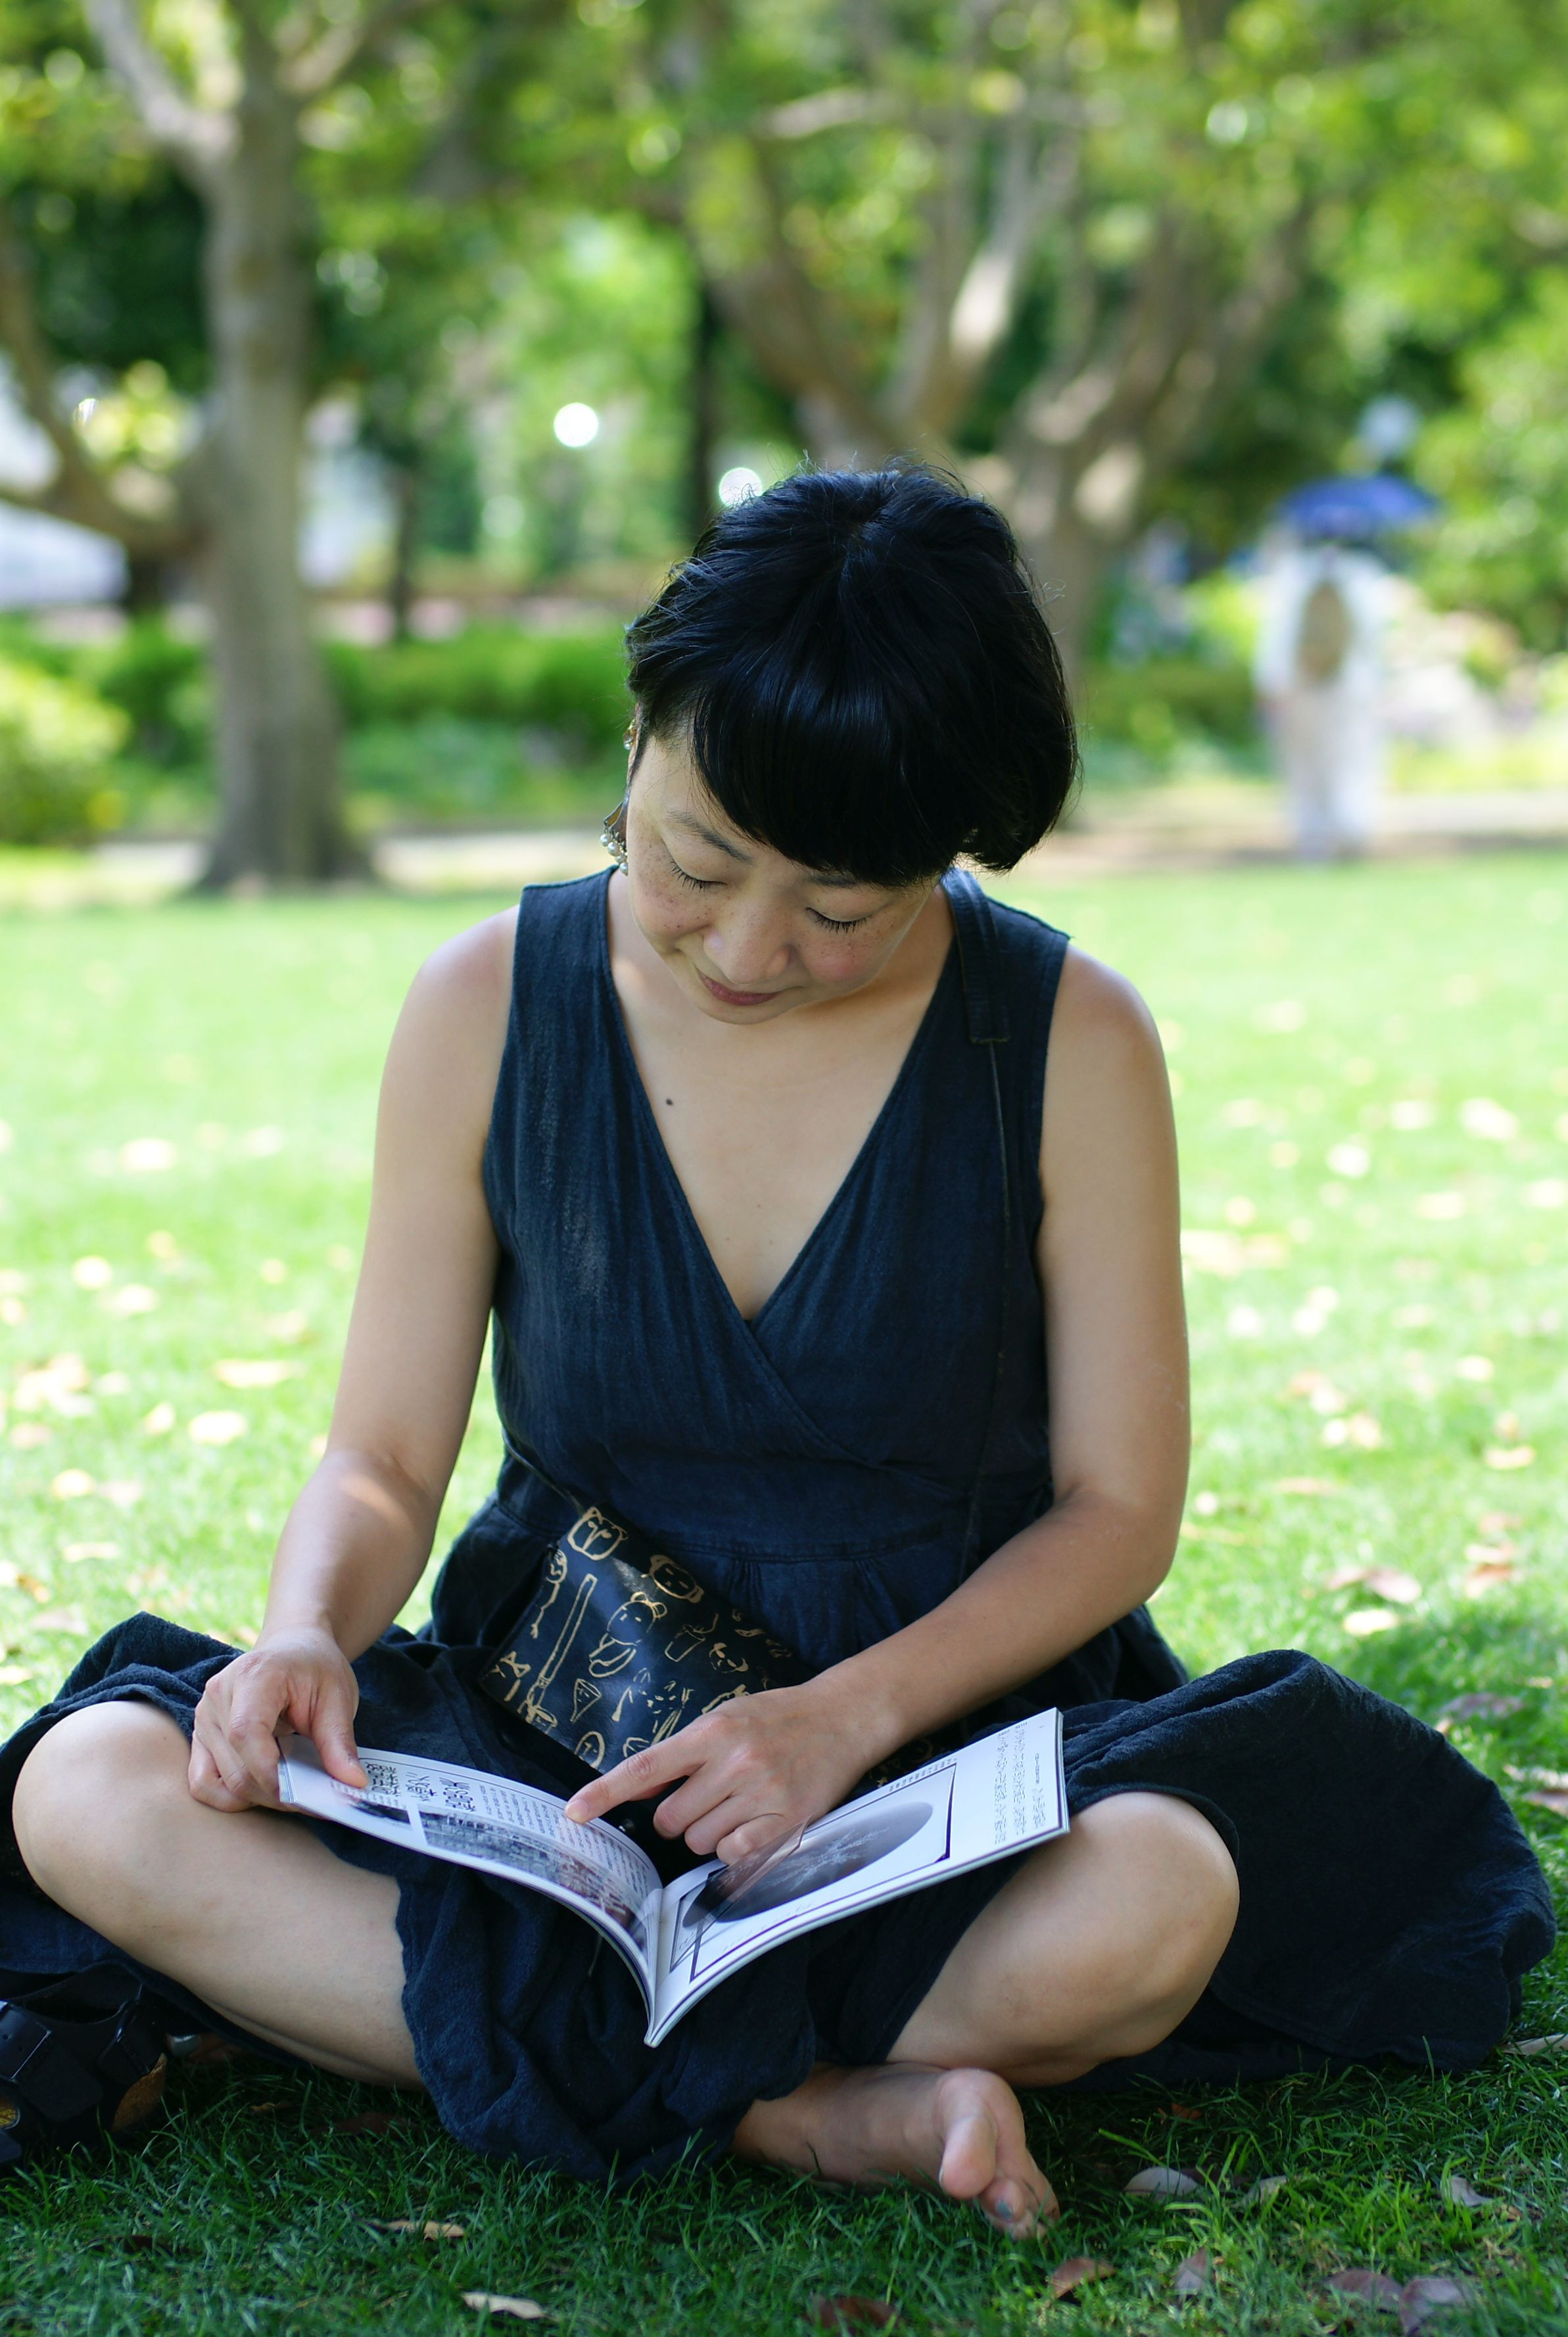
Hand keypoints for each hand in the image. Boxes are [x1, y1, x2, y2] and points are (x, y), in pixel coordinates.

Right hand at [189, 1626, 365, 1811]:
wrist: (293, 1648)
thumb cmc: (315, 1668)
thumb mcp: (338, 1698)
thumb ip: (340, 1743)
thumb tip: (353, 1783)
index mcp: (254, 1676)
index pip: (246, 1733)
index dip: (269, 1772)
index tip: (300, 1795)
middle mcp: (219, 1695)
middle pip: (235, 1767)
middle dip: (274, 1794)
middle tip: (312, 1800)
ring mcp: (204, 1716)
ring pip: (219, 1782)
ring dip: (257, 1798)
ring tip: (291, 1790)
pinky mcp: (201, 1735)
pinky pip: (202, 1781)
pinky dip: (231, 1795)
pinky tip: (262, 1787)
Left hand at [563, 1682, 881, 1863]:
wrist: (842, 1718)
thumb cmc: (778, 1718)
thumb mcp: (727, 1718)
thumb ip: (686, 1754)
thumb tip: (641, 1792)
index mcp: (712, 1731)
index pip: (645, 1769)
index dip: (604, 1794)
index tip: (572, 1814)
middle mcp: (734, 1762)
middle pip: (671, 1820)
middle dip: (679, 1817)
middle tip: (708, 1797)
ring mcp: (761, 1794)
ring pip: (700, 1841)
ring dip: (709, 1832)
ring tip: (739, 1803)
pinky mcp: (786, 1821)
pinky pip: (733, 1855)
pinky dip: (735, 1847)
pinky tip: (754, 1822)